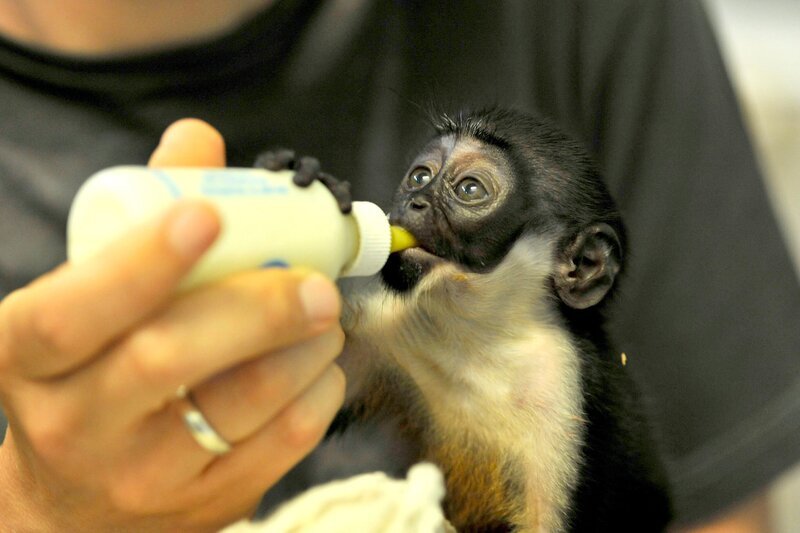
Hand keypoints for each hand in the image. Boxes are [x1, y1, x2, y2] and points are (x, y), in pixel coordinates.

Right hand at [0, 119, 345, 531]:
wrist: (80, 500)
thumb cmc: (92, 373)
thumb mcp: (87, 300)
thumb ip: (141, 218)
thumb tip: (199, 141)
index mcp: (28, 355)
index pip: (72, 312)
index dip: (142, 263)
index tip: (209, 216)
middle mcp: (75, 422)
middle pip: (165, 357)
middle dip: (255, 309)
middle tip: (313, 282)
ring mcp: (142, 474)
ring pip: (236, 405)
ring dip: (301, 348)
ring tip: (324, 314)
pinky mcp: (206, 504)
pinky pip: (280, 445)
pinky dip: (317, 393)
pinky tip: (320, 363)